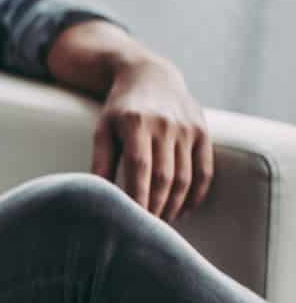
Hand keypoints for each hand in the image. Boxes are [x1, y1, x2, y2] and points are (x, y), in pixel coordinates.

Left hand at [92, 55, 212, 220]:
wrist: (150, 75)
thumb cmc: (119, 109)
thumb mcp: (103, 128)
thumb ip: (100, 160)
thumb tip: (97, 194)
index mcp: (135, 122)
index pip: (139, 168)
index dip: (138, 197)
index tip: (133, 220)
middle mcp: (164, 124)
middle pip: (164, 177)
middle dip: (156, 207)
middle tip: (147, 228)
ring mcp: (187, 128)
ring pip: (185, 177)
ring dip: (174, 205)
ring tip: (162, 221)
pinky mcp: (202, 131)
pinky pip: (204, 169)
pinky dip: (196, 194)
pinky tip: (184, 209)